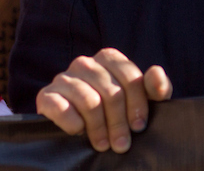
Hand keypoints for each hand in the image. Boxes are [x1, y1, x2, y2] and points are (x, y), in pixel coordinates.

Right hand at [36, 48, 170, 153]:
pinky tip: (79, 131)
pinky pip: (62, 108)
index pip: (130, 78)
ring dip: (99, 128)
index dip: (137, 105)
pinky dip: (73, 123)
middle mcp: (84, 63)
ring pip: (89, 101)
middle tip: (121, 144)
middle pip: (111, 92)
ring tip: (103, 144)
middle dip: (119, 123)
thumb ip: (154, 87)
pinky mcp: (46, 95)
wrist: (74, 124)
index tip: (139, 127)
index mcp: (108, 58)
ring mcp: (63, 78)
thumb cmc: (113, 111)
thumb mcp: (138, 100)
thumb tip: (156, 73)